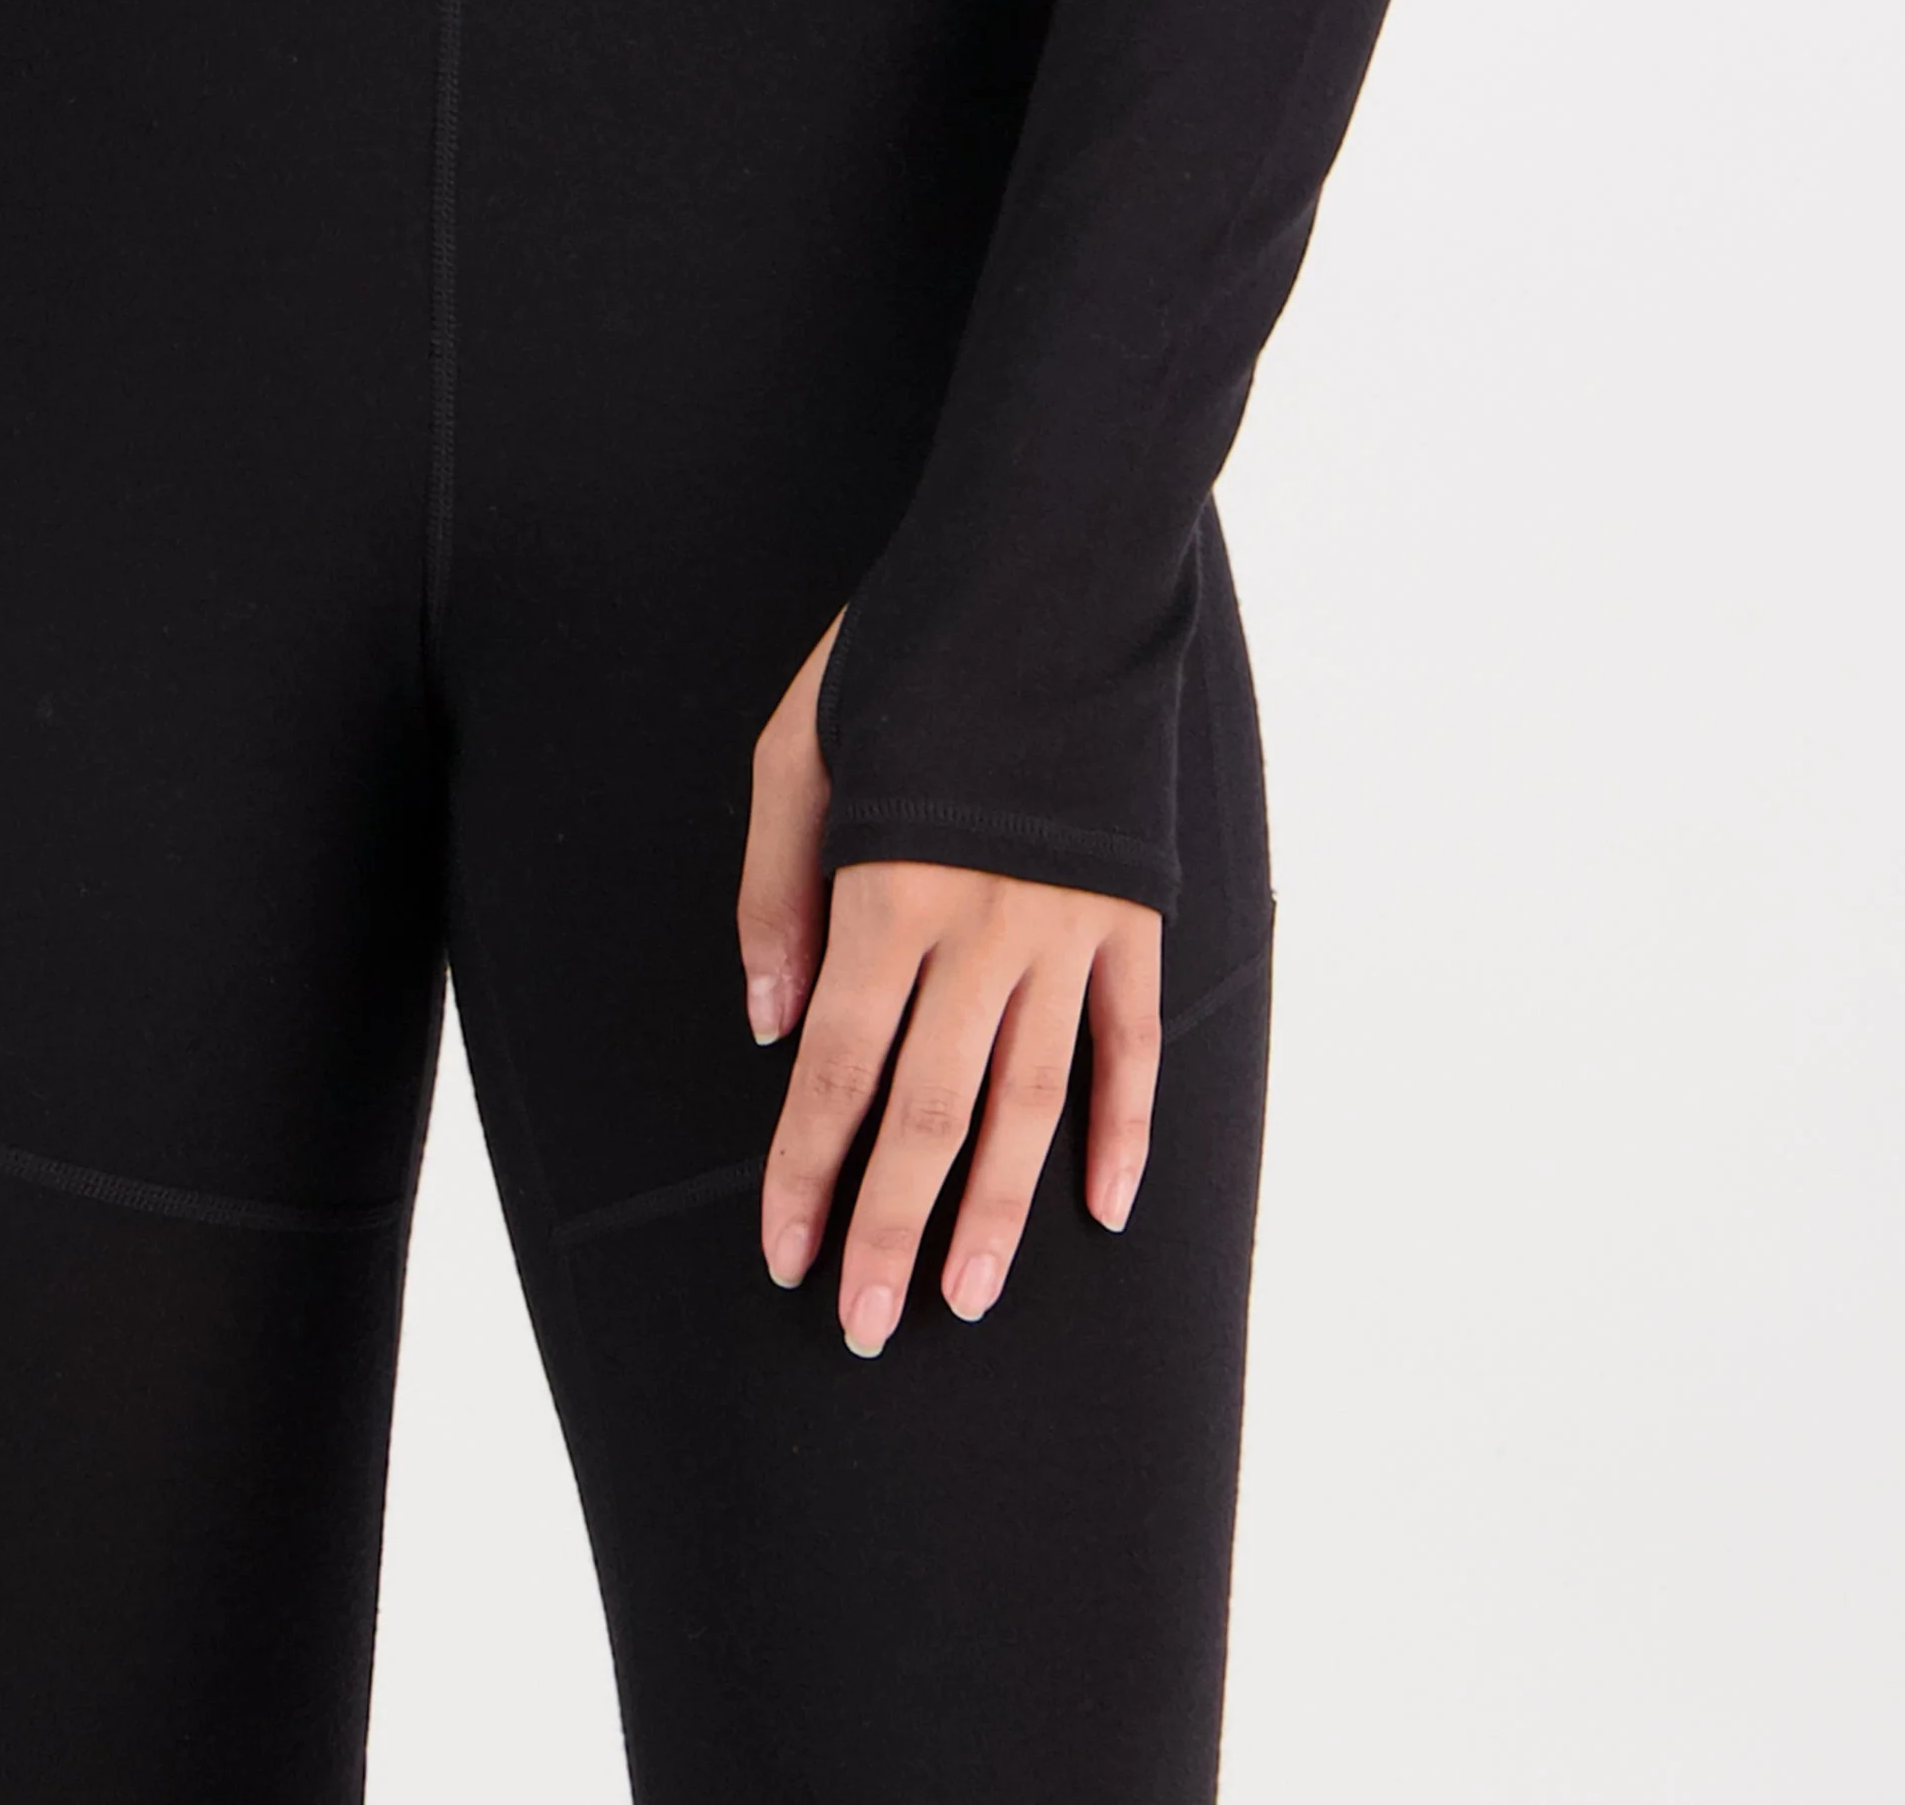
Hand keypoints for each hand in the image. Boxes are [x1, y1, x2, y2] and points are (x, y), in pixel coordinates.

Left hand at [737, 610, 1163, 1355]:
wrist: (1044, 579)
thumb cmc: (900, 662)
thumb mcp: (795, 754)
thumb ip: (774, 893)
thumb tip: (771, 1026)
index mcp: (889, 894)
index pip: (838, 1072)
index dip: (807, 1173)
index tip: (785, 1256)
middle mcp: (983, 931)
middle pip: (929, 1112)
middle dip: (890, 1228)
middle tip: (865, 1325)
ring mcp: (1070, 928)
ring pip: (1032, 1099)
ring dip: (997, 1208)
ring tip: (966, 1298)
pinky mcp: (1133, 911)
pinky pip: (1133, 1040)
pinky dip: (1126, 1127)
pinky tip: (1108, 1207)